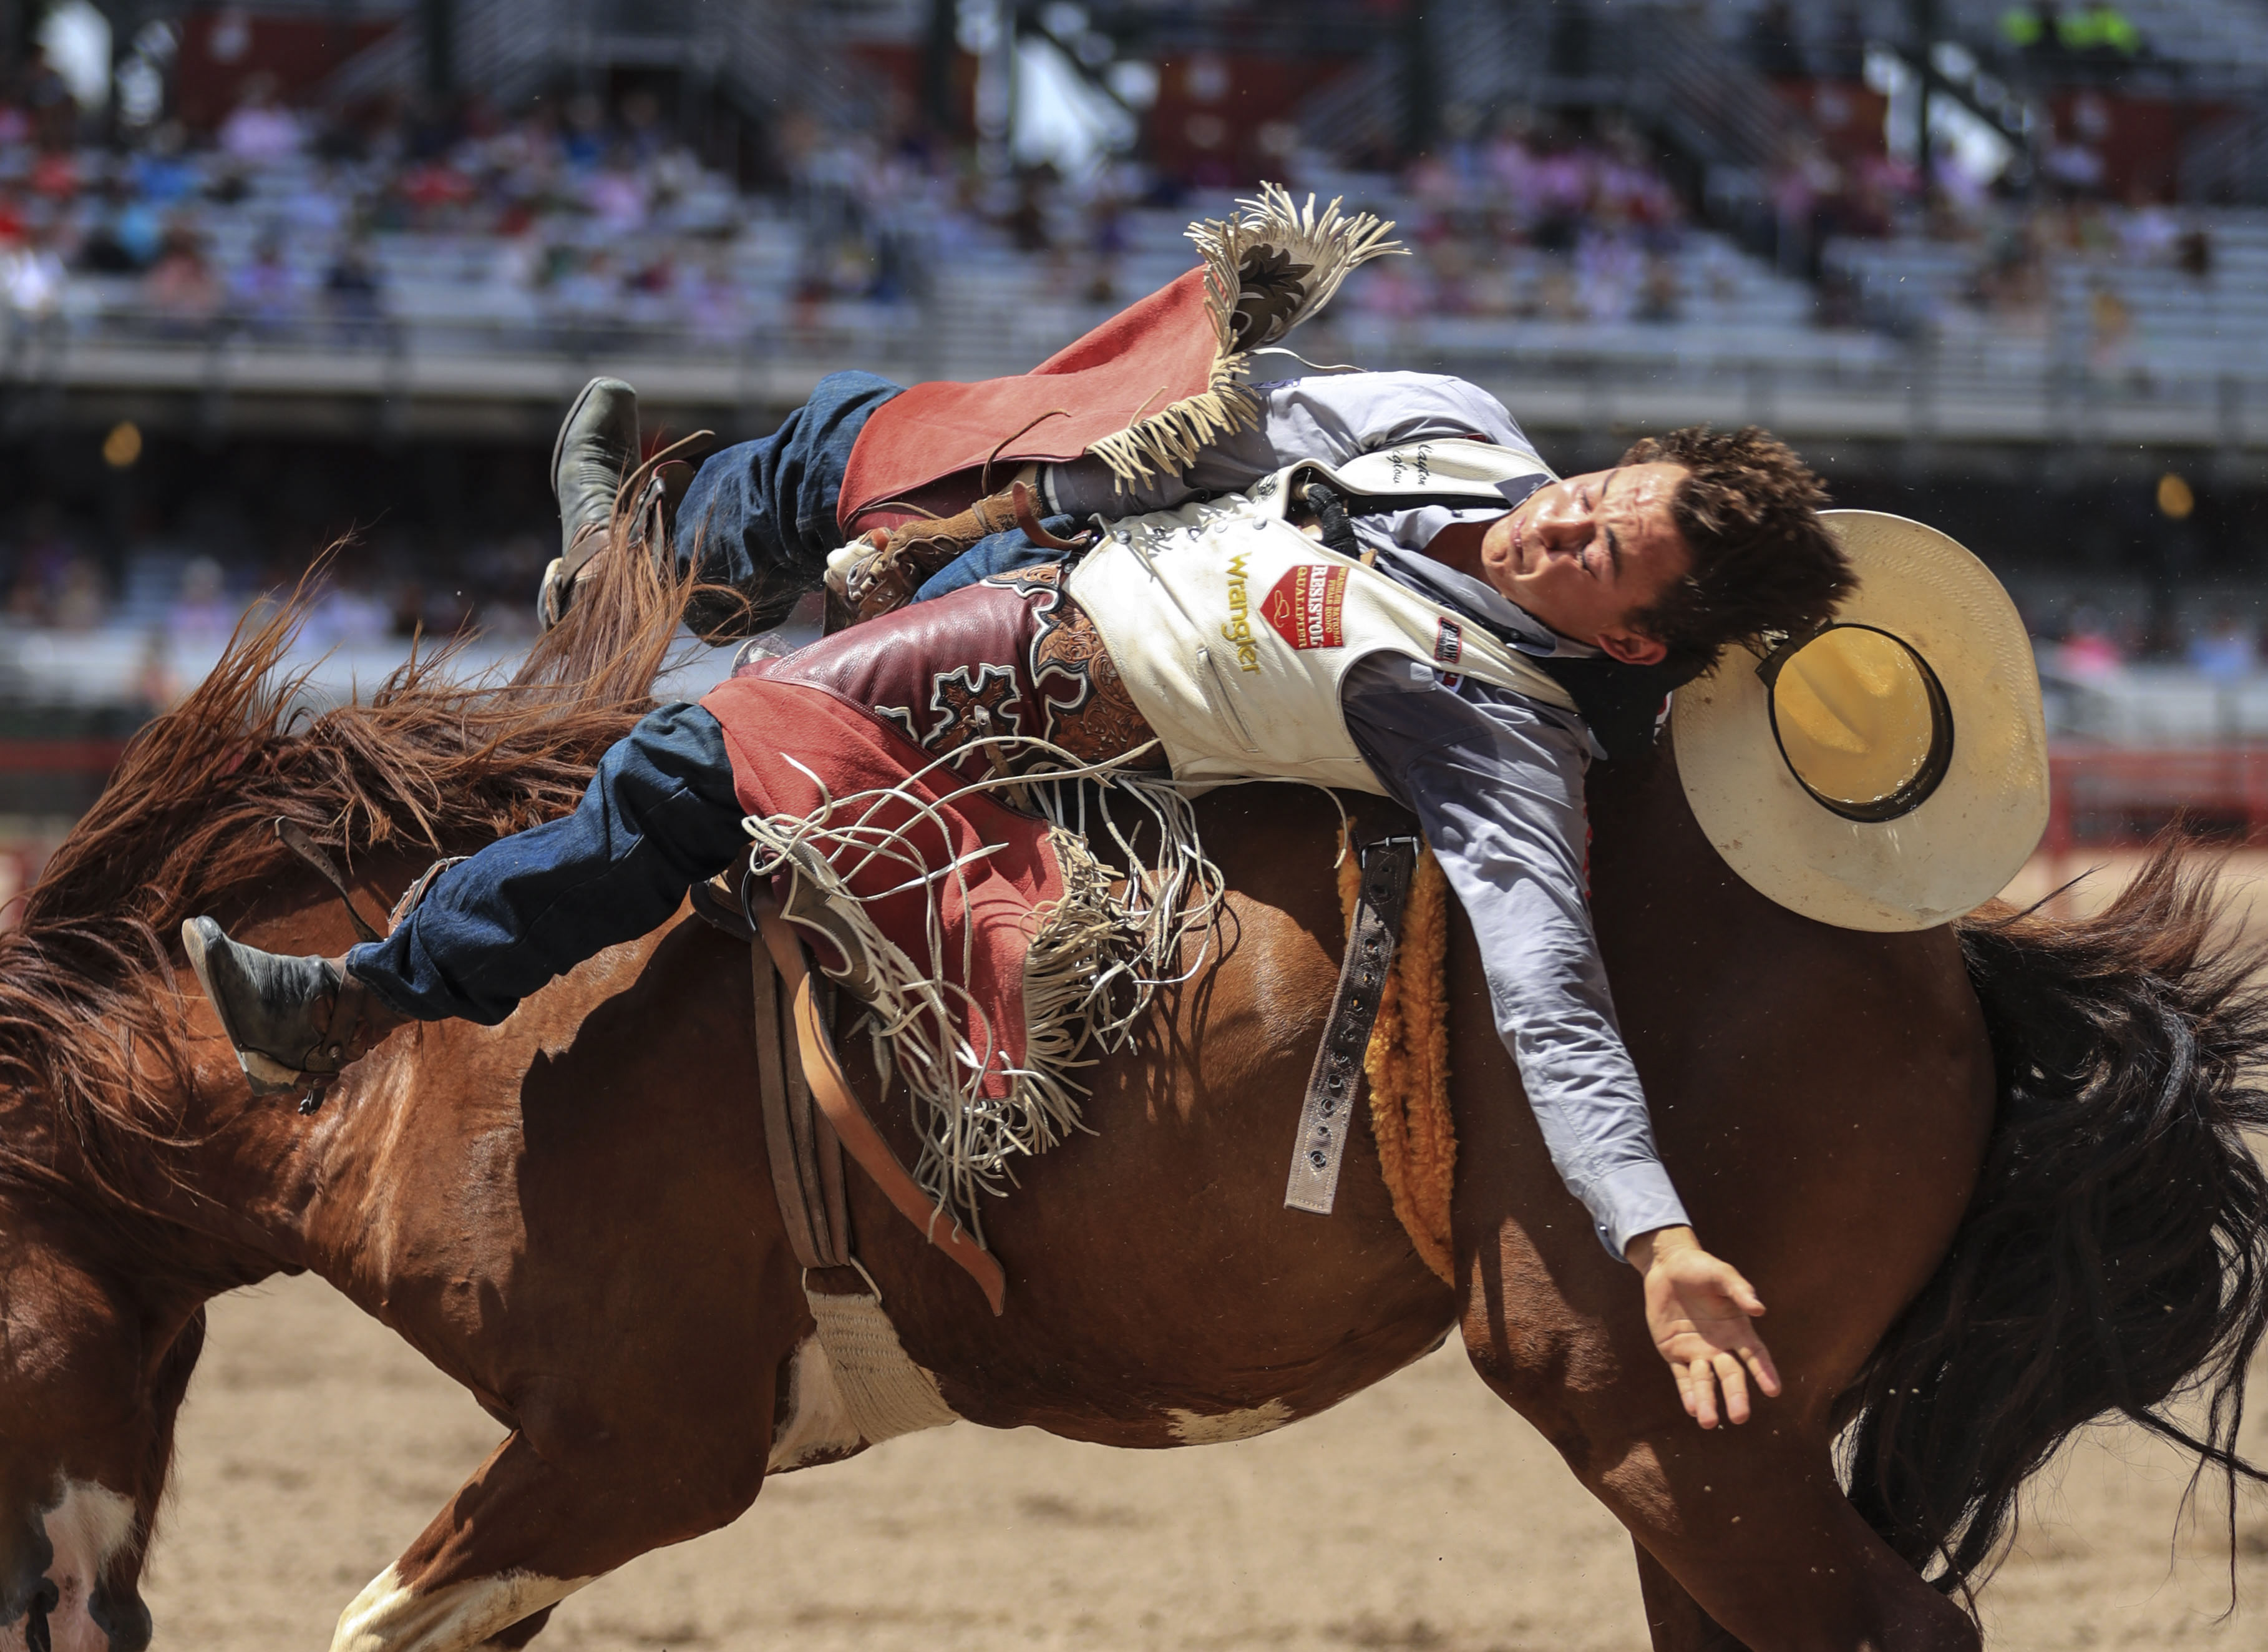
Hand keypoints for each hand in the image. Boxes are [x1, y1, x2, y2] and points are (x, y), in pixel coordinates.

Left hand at [1624, 1225, 1781, 1429]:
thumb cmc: (1702, 1268)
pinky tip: (1692, 1408)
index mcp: (1738, 1330)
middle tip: (1740, 1417)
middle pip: (1731, 1375)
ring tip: (1707, 1421)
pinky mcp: (1674, 1353)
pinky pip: (1682, 1377)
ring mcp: (1697, 1352)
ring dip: (1707, 1401)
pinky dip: (1687, 1392)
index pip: (1756, 1357)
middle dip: (1736, 1396)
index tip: (1774, 1391)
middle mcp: (1720, 1346)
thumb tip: (1759, 1308)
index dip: (1765, 1373)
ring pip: (1705, 1381)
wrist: (1668, 1266)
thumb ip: (1739, 1290)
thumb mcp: (1722, 1274)